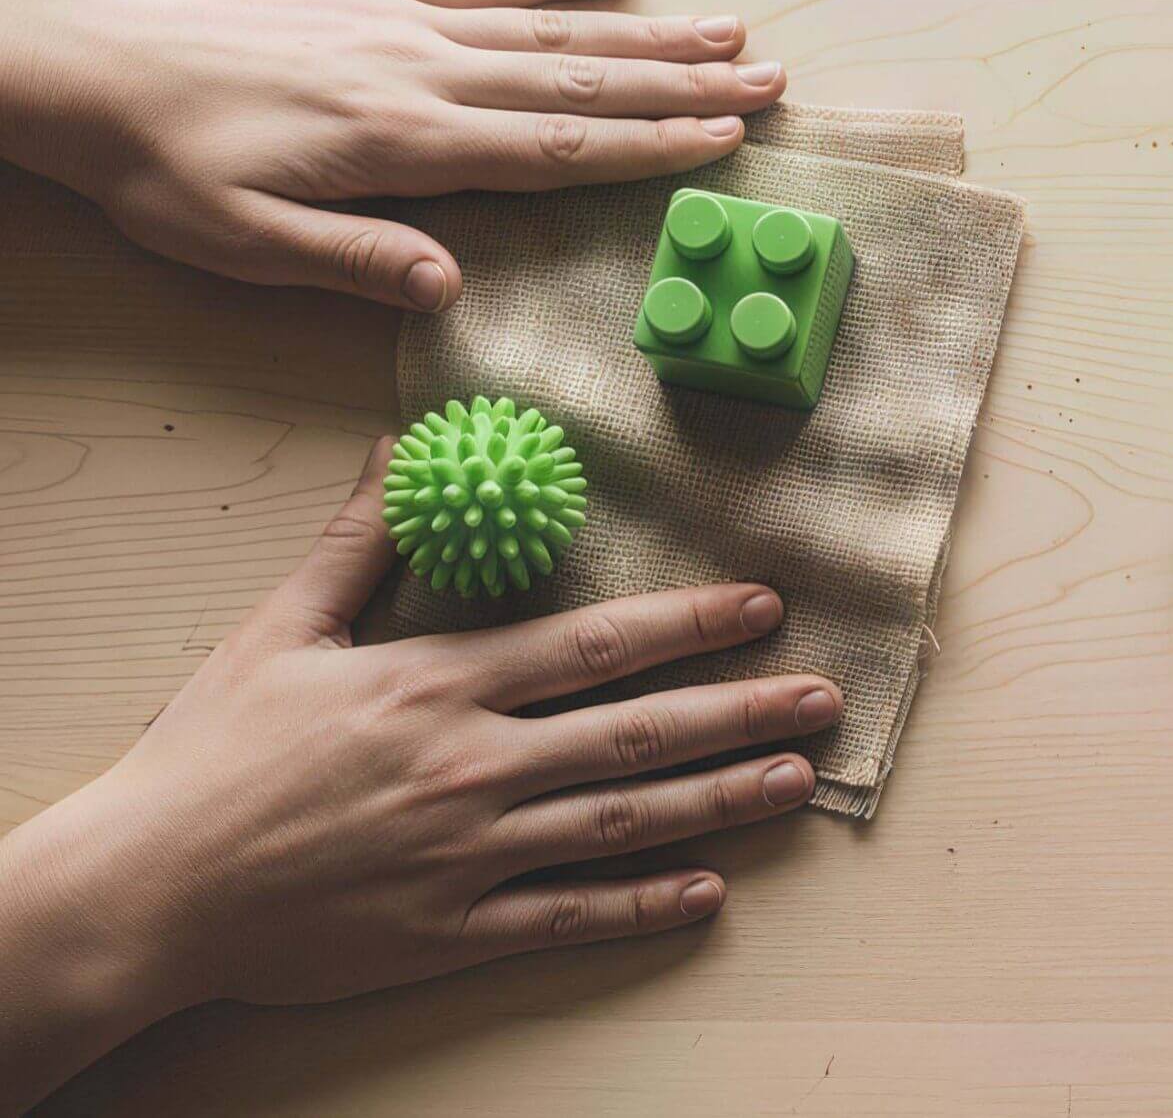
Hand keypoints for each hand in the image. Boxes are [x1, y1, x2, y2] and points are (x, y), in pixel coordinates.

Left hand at [0, 0, 782, 310]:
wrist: (93, 70)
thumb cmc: (165, 171)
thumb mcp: (244, 245)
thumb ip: (355, 261)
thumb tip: (452, 288)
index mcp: (403, 143)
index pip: (555, 148)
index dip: (650, 146)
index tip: (727, 139)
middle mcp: (421, 71)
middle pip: (578, 82)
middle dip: (682, 85)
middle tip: (769, 81)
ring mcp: (403, 23)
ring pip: (548, 29)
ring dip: (645, 33)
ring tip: (727, 31)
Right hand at [0, 441, 837, 1108]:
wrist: (146, 888)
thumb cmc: (210, 754)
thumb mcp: (278, 629)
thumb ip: (356, 540)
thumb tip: (403, 444)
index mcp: (435, 686)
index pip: (593, 644)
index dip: (689, 621)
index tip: (762, 604)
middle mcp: (471, 767)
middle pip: (634, 731)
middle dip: (740, 708)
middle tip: (823, 696)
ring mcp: (468, 854)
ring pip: (622, 821)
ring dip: (720, 797)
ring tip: (798, 777)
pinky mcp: (451, 931)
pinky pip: (567, 916)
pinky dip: (641, 903)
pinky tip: (709, 888)